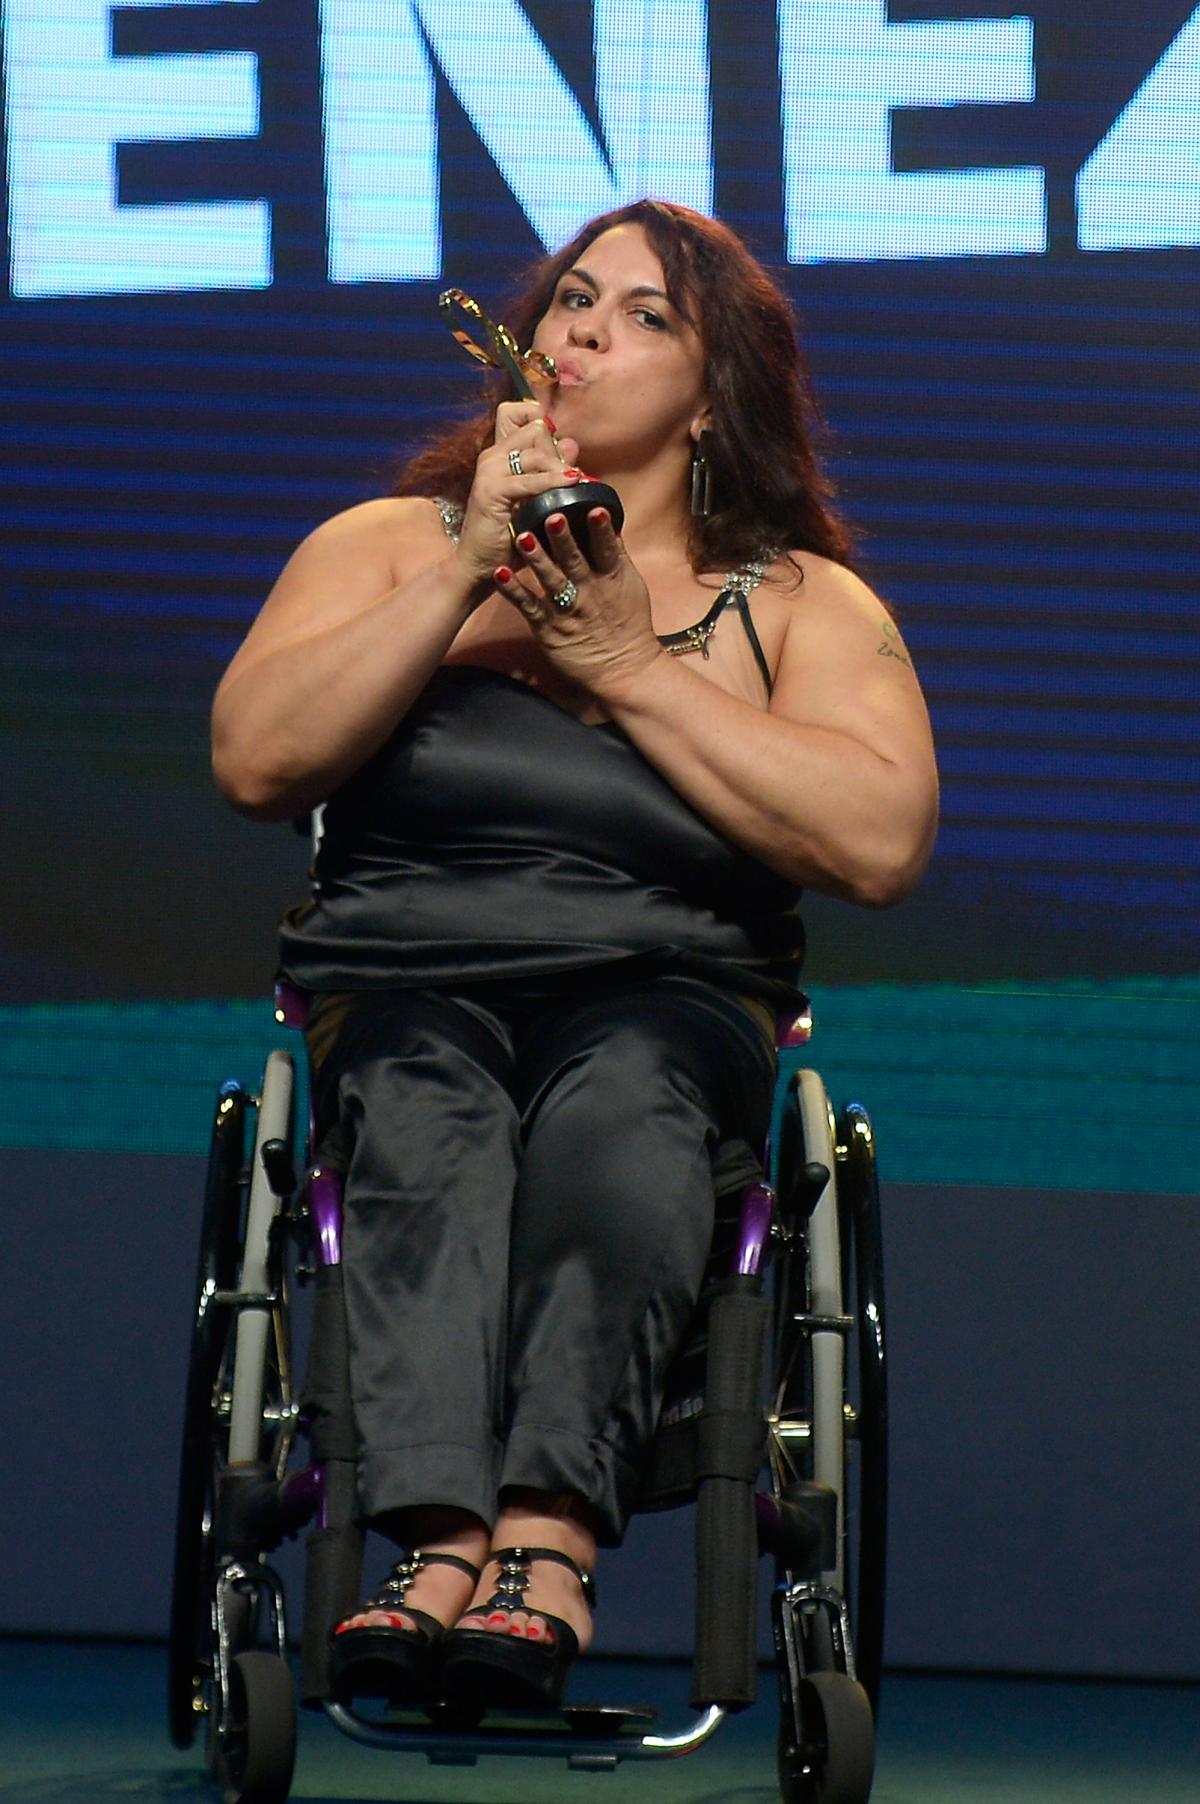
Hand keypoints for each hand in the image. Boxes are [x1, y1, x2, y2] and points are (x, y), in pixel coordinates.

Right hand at [456, 401, 580, 591]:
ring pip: (535, 452)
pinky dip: (553, 482)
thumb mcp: (535, 498)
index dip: (546, 427)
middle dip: (557, 450)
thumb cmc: (509, 535)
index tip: (561, 451)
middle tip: (572, 475)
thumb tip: (571, 443)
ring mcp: (489, 471)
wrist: (482, 566)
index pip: (524, 414)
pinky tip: (572, 483)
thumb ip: (551, 469)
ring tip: (577, 482)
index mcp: (500, 453)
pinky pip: (530, 480)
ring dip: (559, 467)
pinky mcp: (491, 491)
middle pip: (535, 429)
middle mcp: (492, 456)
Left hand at [494, 507, 664, 700]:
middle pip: (575, 560)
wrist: (623, 671)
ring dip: (536, 558)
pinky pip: (527, 606)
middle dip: (563, 538)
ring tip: (523, 536)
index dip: (601, 529)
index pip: (607, 550)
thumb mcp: (632, 587)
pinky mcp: (548, 628)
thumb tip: (612, 525)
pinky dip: (513, 590)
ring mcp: (567, 611)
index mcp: (611, 580)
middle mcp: (588, 593)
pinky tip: (500, 573)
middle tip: (552, 514)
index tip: (595, 508)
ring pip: (550, 580)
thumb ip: (618, 556)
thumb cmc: (630, 626)